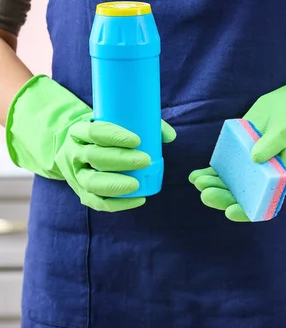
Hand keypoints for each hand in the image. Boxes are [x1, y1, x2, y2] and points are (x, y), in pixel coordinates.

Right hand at [55, 118, 175, 211]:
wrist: (76, 149)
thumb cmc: (104, 134)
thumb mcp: (114, 124)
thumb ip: (144, 125)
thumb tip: (170, 136)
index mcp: (79, 132)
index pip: (94, 132)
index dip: (114, 136)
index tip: (137, 140)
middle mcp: (73, 153)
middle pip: (94, 157)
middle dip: (120, 160)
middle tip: (145, 160)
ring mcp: (76, 175)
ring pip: (91, 182)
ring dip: (115, 185)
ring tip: (137, 185)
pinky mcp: (82, 193)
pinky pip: (97, 202)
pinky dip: (118, 203)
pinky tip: (138, 200)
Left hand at [190, 51, 285, 220]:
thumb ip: (274, 142)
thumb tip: (255, 158)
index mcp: (278, 175)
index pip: (262, 202)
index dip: (246, 211)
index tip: (230, 211)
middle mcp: (262, 173)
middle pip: (241, 195)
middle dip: (222, 196)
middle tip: (205, 192)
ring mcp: (249, 162)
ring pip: (230, 182)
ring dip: (213, 185)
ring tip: (198, 181)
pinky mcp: (240, 150)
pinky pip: (224, 166)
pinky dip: (210, 172)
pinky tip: (195, 175)